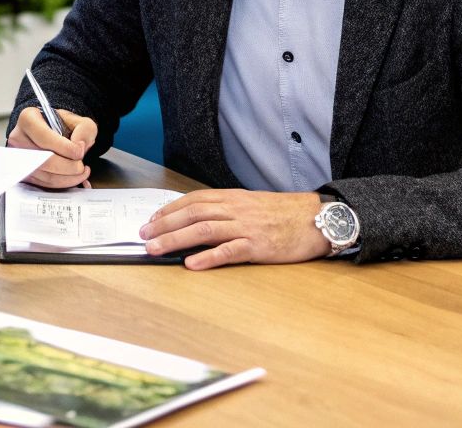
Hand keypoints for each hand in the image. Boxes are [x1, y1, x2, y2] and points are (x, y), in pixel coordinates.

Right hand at [6, 107, 96, 188]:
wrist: (52, 133)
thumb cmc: (62, 125)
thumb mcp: (78, 120)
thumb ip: (84, 129)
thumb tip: (79, 146)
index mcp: (29, 119)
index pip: (44, 137)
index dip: (65, 148)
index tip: (80, 152)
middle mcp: (19, 138)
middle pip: (43, 160)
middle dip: (68, 166)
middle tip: (82, 166)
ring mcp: (19, 157)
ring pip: (45, 175)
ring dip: (68, 177)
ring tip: (81, 171)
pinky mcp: (24, 172)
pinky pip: (44, 183)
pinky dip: (62, 183)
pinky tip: (74, 176)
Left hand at [139, 189, 330, 269]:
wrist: (318, 218)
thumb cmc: (286, 214)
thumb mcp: (253, 205)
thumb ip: (229, 211)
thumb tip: (200, 222)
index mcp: (234, 198)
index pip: (194, 200)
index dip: (170, 210)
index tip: (152, 219)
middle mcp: (236, 209)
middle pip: (193, 214)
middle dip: (164, 225)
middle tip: (144, 236)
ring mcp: (247, 227)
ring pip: (204, 230)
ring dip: (176, 239)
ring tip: (156, 249)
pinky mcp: (259, 245)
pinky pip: (229, 251)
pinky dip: (208, 257)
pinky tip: (192, 263)